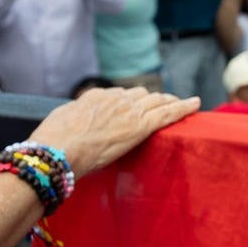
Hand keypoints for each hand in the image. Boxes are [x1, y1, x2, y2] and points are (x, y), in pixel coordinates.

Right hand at [26, 85, 198, 178]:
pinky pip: (168, 113)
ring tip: (179, 104)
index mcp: (95, 97)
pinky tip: (196, 104)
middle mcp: (114, 99)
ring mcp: (129, 111)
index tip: (132, 107)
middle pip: (140, 95)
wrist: (56, 151)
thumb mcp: (60, 122)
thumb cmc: (51, 143)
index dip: (128, 102)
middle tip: (160, 105)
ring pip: (156, 101)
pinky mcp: (140, 126)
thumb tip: (73, 121)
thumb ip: (73, 117)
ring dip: (168, 102)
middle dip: (150, 100)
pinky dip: (184, 107)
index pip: (118, 95)